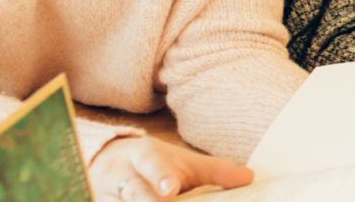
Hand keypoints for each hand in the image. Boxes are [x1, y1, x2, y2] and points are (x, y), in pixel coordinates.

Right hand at [89, 136, 250, 200]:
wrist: (106, 160)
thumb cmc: (155, 164)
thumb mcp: (184, 162)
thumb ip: (215, 171)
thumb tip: (249, 178)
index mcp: (144, 157)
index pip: (153, 166)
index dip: (162, 177)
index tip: (171, 189)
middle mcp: (120, 177)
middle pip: (132, 193)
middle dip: (144, 201)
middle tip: (162, 201)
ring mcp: (106, 196)